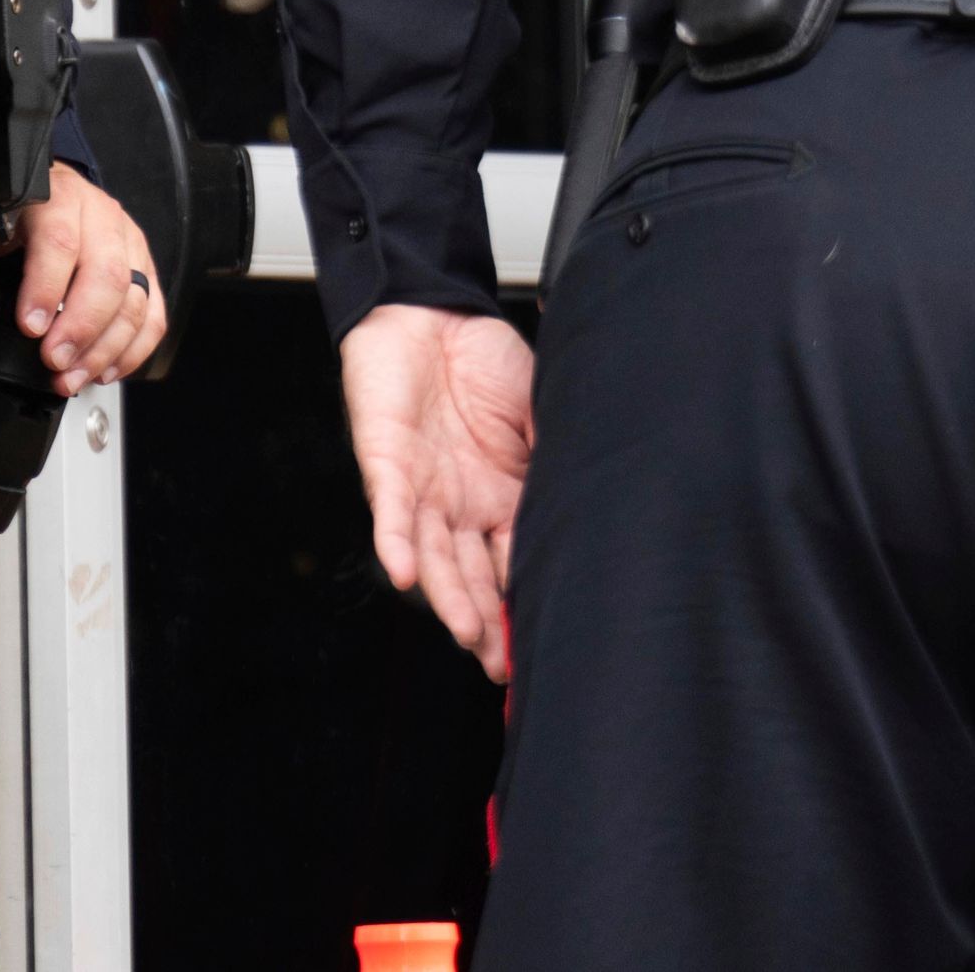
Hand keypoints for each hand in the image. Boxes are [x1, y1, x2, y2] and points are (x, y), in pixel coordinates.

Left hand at [3, 172, 166, 395]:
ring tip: (71, 378)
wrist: (59, 193)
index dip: (47, 288)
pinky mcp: (145, 271)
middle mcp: (103, 219)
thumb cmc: (24, 212)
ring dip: (105, 349)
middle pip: (108, 275)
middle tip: (54, 361)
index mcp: (60, 200)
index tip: (30, 326)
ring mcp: (130, 246)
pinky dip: (132, 350)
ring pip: (134, 300)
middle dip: (81, 328)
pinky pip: (153, 316)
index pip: (62, 242)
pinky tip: (105, 370)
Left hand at [340, 302, 534, 681]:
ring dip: (448, 597)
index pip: (515, 561)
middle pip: (473, 575)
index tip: (541, 639)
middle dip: (486, 621)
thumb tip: (588, 500)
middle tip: (501, 665)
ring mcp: (424, 489)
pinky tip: (407, 575)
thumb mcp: (538, 410)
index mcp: (502, 496)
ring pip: (435, 557)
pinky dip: (397, 544)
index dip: (524, 598)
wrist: (433, 309)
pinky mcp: (386, 465)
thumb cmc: (484, 356)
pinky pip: (390, 513)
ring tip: (469, 633)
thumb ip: (553, 458)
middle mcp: (462, 504)